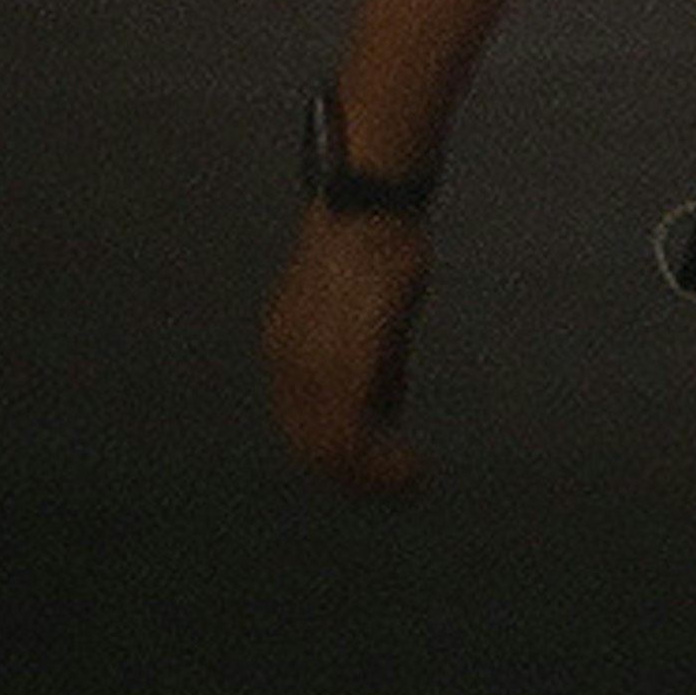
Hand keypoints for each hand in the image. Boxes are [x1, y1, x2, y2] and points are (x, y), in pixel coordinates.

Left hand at [262, 204, 431, 493]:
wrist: (370, 208)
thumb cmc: (372, 252)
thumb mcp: (362, 318)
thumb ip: (368, 366)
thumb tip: (381, 410)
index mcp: (285, 350)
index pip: (301, 430)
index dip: (340, 463)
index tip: (381, 475)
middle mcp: (287, 363)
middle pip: (312, 451)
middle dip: (359, 479)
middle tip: (401, 486)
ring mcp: (311, 364)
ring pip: (332, 453)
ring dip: (374, 478)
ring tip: (410, 479)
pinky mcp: (342, 361)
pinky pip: (353, 436)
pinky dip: (382, 465)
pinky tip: (410, 468)